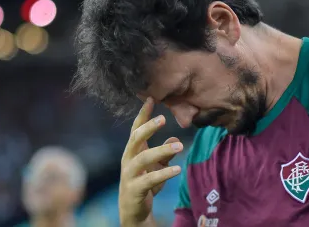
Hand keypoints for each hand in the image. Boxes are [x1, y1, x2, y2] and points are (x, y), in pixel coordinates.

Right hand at [118, 97, 183, 225]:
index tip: (150, 98)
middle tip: (163, 118)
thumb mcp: (157, 166)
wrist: (133, 210)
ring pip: (143, 158)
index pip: (136, 128)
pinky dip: (164, 173)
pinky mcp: (135, 189)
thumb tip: (175, 139)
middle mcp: (128, 159)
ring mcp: (129, 174)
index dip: (143, 114)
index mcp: (133, 150)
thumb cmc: (145, 183)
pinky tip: (177, 168)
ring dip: (161, 151)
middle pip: (136, 138)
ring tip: (180, 146)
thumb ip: (165, 153)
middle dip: (148, 127)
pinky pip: (149, 179)